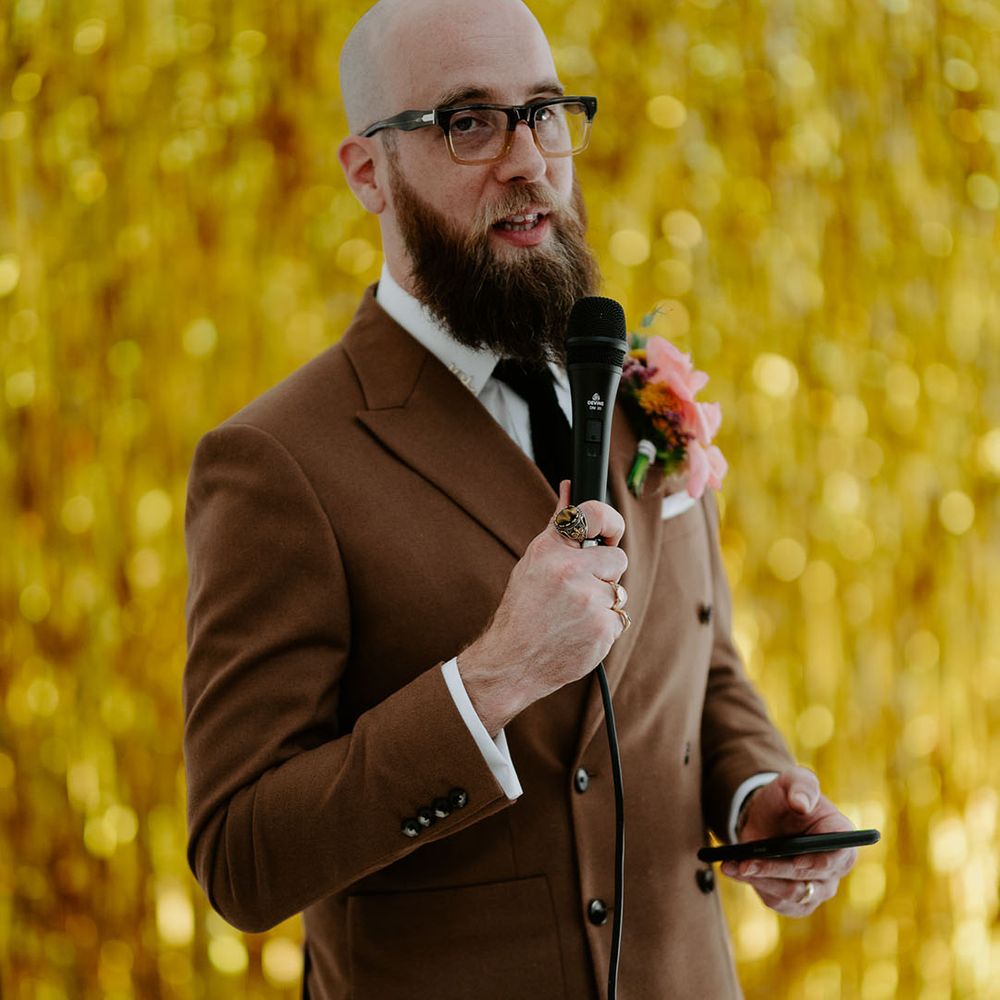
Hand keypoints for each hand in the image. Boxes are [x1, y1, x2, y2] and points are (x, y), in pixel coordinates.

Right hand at [458, 480, 627, 734]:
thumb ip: (558, 527)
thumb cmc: (522, 610)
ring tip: (572, 614)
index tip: (608, 531)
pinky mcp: (603, 627)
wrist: (513, 661)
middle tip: (578, 589)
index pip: (593, 514)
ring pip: (618, 590)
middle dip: (604, 573)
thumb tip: (570, 488)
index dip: (608, 521)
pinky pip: (619, 617)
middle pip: (617, 558)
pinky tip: (578, 631)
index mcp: (550, 549)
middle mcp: (570, 570)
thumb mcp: (532, 562)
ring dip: (602, 602)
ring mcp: (589, 600)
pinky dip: (603, 626)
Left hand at [721, 767, 857, 916]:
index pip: (839, 855)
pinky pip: (777, 901)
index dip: (817, 859)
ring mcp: (818, 888)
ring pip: (791, 894)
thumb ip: (802, 786)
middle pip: (808, 878)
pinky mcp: (798, 901)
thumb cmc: (788, 797)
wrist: (768, 815)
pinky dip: (752, 885)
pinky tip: (733, 870)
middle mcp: (835, 868)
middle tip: (745, 862)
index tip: (793, 857)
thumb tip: (801, 804)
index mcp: (842, 837)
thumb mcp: (794, 780)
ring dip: (759, 880)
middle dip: (774, 870)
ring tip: (731, 865)